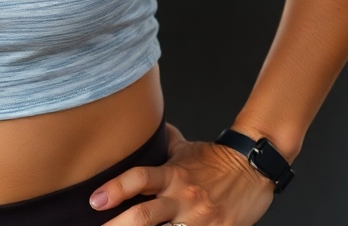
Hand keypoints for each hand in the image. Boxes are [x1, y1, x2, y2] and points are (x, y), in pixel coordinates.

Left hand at [89, 124, 274, 224]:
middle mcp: (182, 199)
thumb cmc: (216, 159)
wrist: (253, 169)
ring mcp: (199, 221)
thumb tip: (140, 130)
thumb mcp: (185, 148)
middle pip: (144, 215)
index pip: (139, 179)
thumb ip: (161, 144)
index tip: (95, 200)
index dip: (115, 189)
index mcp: (172, 175)